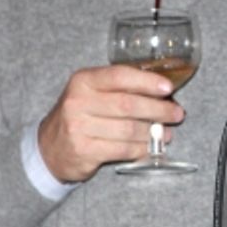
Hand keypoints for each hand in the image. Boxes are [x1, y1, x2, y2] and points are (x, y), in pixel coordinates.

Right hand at [37, 64, 182, 182]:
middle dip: (159, 110)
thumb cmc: (81, 115)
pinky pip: (123, 149)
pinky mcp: (84, 150)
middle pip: (128, 105)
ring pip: (129, 129)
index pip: (120, 76)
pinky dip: (141, 149)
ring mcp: (79, 127)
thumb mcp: (92, 93)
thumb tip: (163, 90)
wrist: (49, 148)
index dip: (147, 81)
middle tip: (177, 114)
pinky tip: (150, 147)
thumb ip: (120, 88)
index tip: (168, 88)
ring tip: (166, 133)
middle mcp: (78, 102)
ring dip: (153, 132)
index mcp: (83, 80)